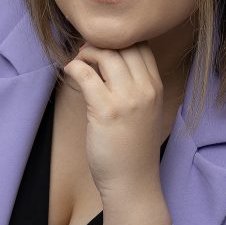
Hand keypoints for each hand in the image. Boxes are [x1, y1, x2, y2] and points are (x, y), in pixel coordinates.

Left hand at [61, 41, 165, 199]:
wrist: (132, 183)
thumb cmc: (133, 151)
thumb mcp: (145, 114)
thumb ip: (135, 89)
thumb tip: (110, 66)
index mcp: (156, 88)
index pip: (142, 47)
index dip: (119, 41)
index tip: (103, 48)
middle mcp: (145, 90)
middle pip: (124, 46)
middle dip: (101, 43)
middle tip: (86, 53)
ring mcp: (127, 99)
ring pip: (106, 54)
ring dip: (86, 53)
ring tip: (78, 62)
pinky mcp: (106, 110)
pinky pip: (86, 74)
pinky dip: (74, 67)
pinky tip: (69, 72)